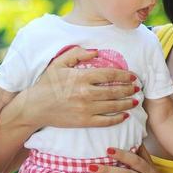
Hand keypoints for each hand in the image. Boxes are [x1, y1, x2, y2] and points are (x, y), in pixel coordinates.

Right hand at [21, 45, 139, 128]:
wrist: (35, 107)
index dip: (124, 75)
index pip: (110, 74)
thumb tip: (96, 51)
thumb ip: (77, 54)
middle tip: (138, 88)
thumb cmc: (47, 84)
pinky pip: (105, 121)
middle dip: (129, 89)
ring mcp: (86, 108)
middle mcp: (86, 93)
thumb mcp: (59, 63)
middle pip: (115, 90)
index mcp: (81, 77)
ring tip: (135, 100)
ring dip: (127, 103)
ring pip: (113, 106)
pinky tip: (125, 115)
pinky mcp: (84, 121)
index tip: (132, 76)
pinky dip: (117, 118)